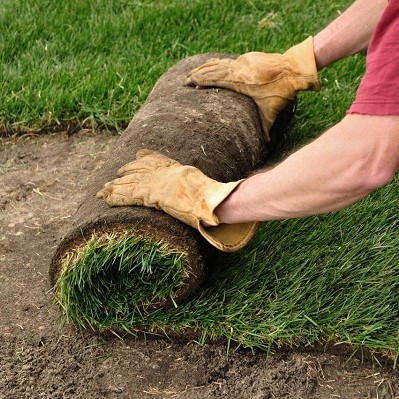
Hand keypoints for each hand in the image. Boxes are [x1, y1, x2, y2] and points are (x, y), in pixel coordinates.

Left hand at [97, 150, 256, 250]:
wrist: (210, 200)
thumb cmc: (212, 196)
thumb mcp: (204, 186)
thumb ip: (197, 186)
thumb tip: (210, 195)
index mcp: (175, 169)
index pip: (156, 160)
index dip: (143, 158)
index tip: (136, 155)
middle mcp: (163, 173)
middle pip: (138, 170)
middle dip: (124, 173)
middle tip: (113, 176)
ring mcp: (156, 183)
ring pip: (129, 183)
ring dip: (114, 187)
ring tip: (101, 191)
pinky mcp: (150, 195)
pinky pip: (128, 196)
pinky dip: (116, 197)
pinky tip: (106, 198)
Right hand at [186, 37, 319, 140]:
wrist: (294, 69)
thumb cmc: (281, 92)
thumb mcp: (271, 112)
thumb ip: (265, 128)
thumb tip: (266, 145)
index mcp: (238, 82)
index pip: (213, 79)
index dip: (199, 80)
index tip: (188, 83)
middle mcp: (237, 69)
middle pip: (212, 70)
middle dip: (198, 74)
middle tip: (185, 79)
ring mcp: (243, 61)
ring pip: (219, 63)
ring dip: (206, 67)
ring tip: (194, 71)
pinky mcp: (249, 57)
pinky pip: (228, 61)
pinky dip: (218, 63)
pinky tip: (213, 64)